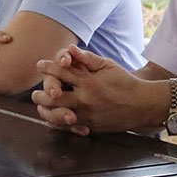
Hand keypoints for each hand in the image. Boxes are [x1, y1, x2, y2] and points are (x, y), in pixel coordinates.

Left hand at [31, 46, 157, 134]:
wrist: (142, 105)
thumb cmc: (125, 82)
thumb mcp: (108, 66)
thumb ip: (88, 58)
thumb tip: (71, 49)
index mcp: (89, 81)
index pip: (61, 72)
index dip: (48, 67)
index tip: (39, 65)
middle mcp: (85, 99)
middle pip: (53, 97)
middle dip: (41, 94)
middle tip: (35, 93)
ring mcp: (87, 115)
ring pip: (57, 115)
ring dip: (46, 111)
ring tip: (41, 107)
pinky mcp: (90, 126)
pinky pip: (69, 127)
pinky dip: (58, 123)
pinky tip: (53, 119)